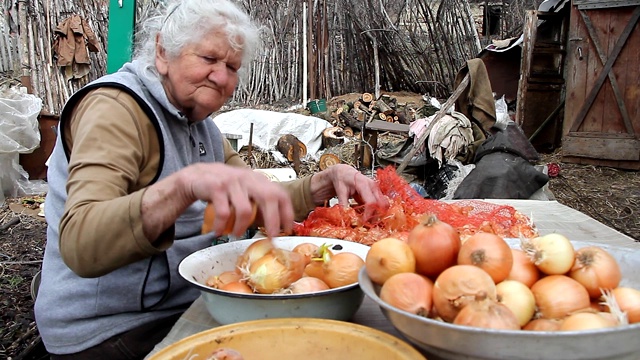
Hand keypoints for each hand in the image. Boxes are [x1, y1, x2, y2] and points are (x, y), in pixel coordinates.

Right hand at [142, 163, 293, 239]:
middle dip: (272, 220)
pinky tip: (219, 230)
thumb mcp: (245, 191)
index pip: (280, 193)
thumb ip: (259, 203)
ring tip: (236, 234)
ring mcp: (232, 181)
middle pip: (268, 198)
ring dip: (242, 227)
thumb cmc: (224, 188)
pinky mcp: (216, 187)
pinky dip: (222, 225)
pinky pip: (224, 212)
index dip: (287, 211)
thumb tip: (275, 225)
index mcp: (258, 180)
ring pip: (245, 209)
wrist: (196, 176)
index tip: (288, 228)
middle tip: (271, 237)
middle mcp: (248, 178)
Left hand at [309, 164, 388, 217]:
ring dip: (377, 214)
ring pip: (383, 204)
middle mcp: (373, 186)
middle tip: (366, 224)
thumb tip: (346, 217)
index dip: (368, 214)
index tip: (363, 222)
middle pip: (381, 204)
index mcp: (364, 184)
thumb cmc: (342, 179)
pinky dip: (376, 211)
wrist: (344, 172)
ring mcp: (376, 189)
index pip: (371, 202)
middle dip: (375, 216)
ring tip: (366, 220)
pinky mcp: (377, 192)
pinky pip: (380, 204)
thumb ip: (343, 204)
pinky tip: (366, 214)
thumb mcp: (340, 191)